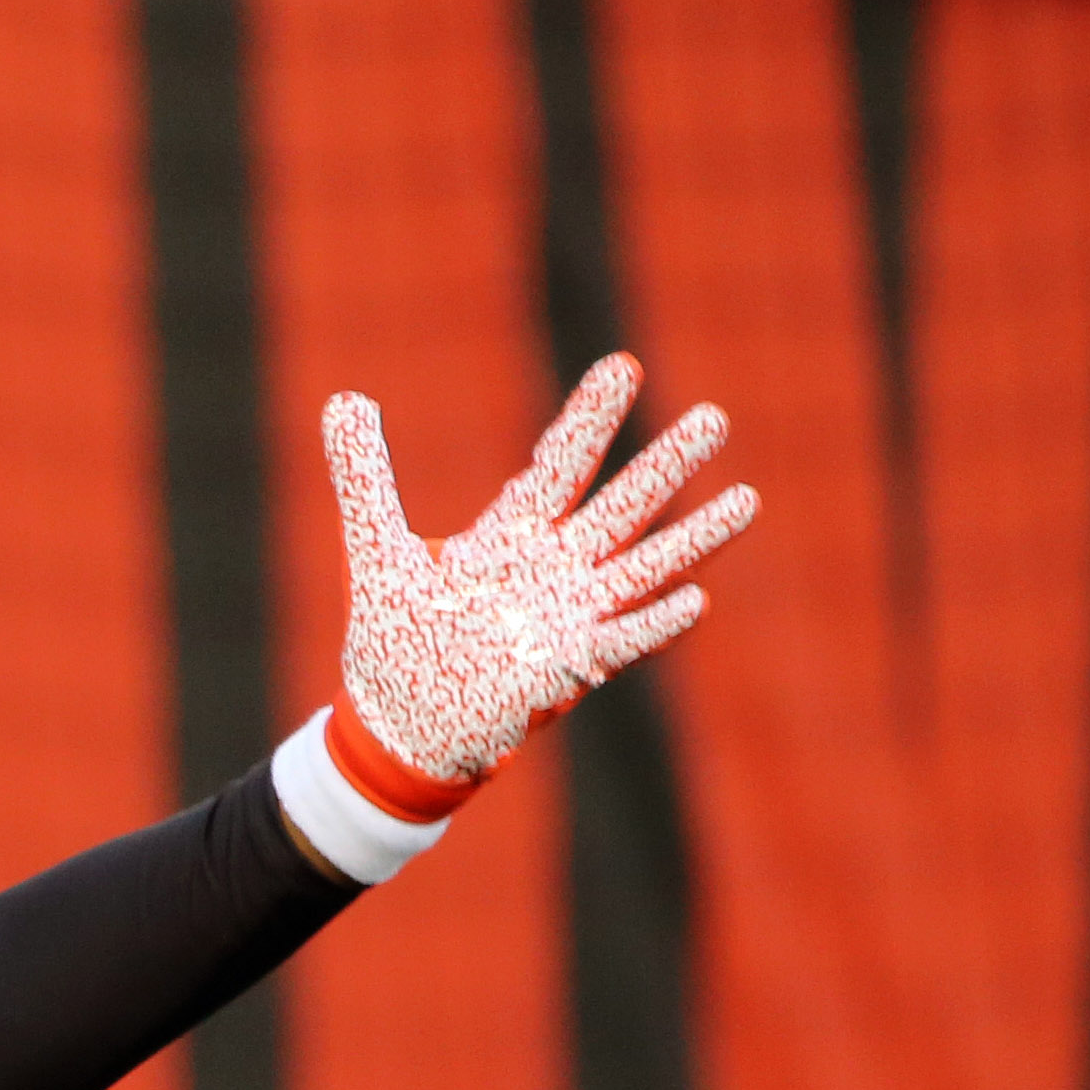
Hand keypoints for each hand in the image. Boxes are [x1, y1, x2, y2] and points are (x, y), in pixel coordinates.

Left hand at [297, 353, 756, 867]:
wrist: (398, 723)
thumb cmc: (397, 639)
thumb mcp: (374, 552)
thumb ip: (364, 478)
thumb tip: (343, 401)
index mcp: (512, 533)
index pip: (561, 461)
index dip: (591, 417)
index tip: (623, 366)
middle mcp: (554, 567)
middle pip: (620, 505)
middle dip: (665, 465)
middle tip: (716, 417)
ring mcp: (569, 616)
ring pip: (643, 566)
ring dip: (693, 538)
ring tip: (746, 499)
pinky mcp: (569, 667)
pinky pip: (621, 642)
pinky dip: (654, 623)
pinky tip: (694, 600)